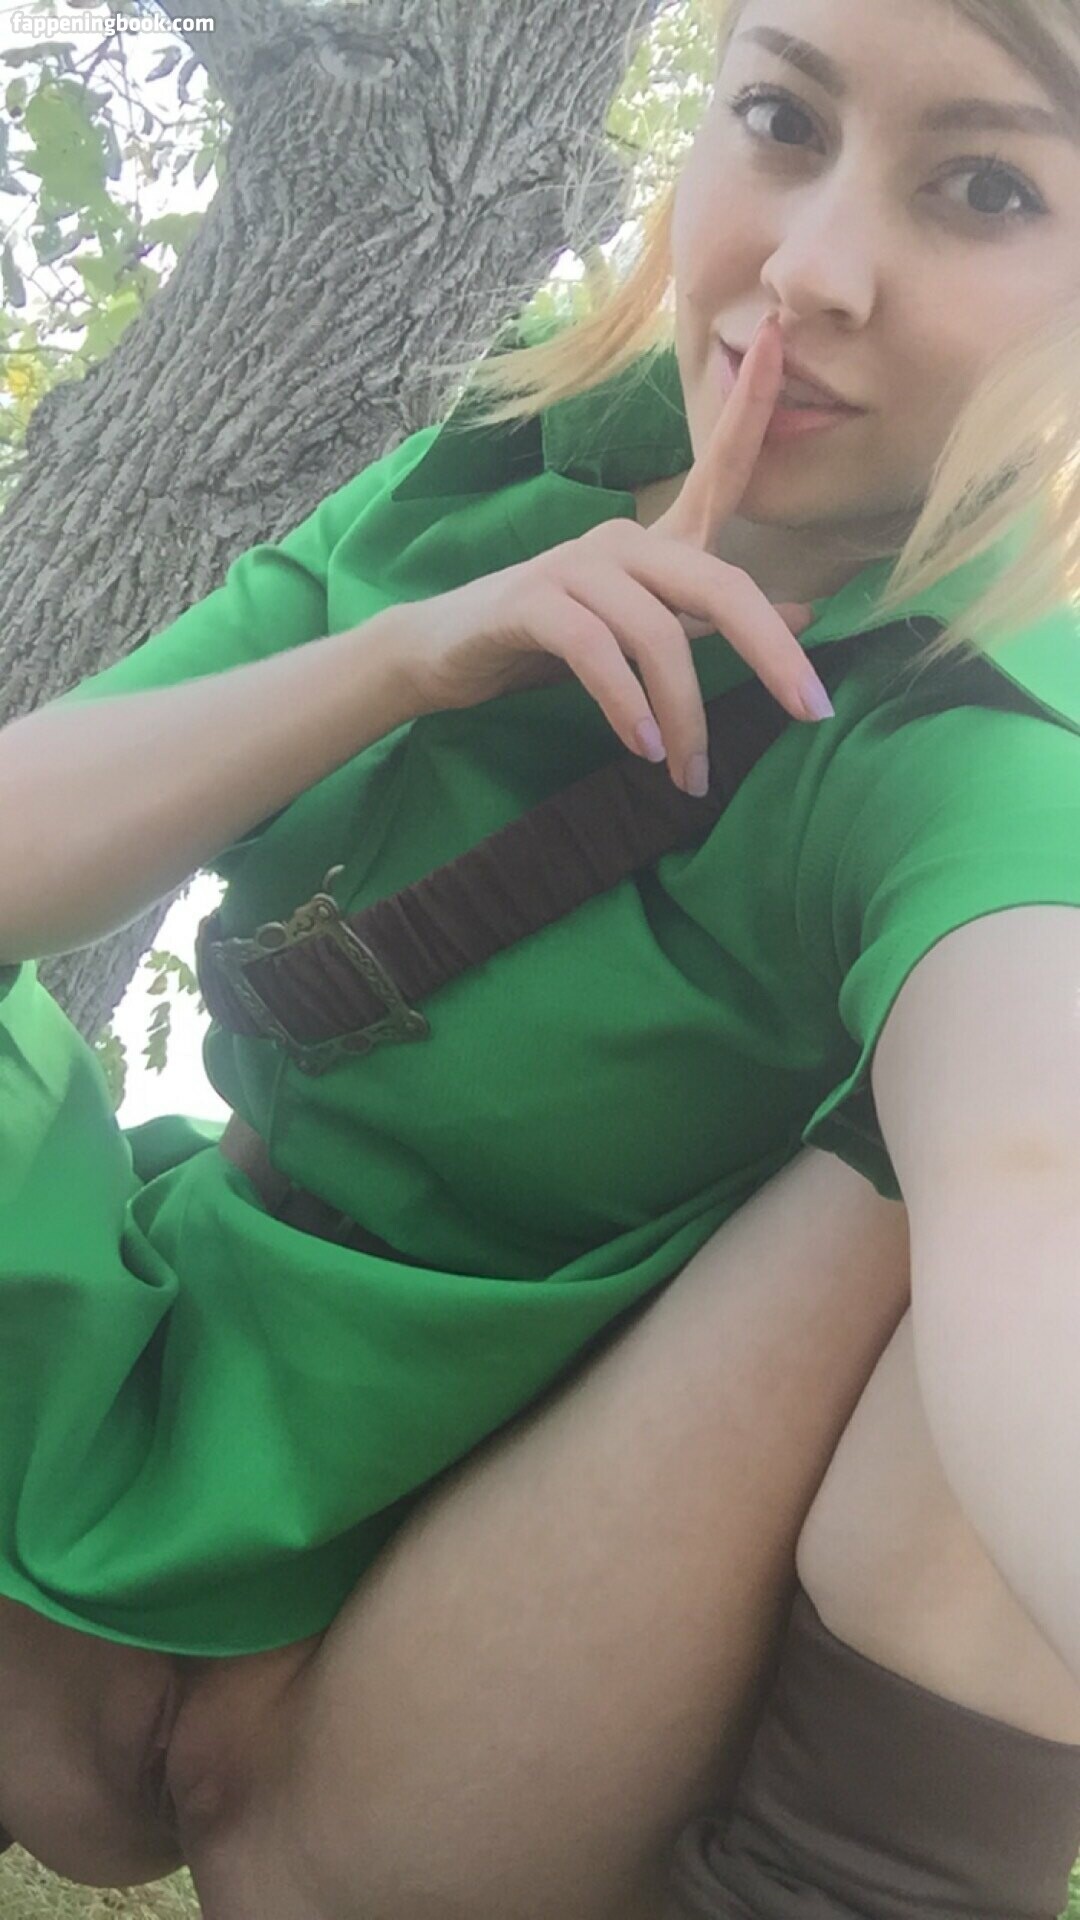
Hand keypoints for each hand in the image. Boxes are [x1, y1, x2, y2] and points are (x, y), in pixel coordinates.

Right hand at [395, 315, 832, 795]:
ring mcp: (574, 568)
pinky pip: (595, 653)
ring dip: (683, 714)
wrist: (446, 656)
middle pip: (718, 582)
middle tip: (811, 712)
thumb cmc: (551, 642)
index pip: (718, 468)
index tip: (784, 331)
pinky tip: (641, 748)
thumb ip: (715, 618)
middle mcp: (622, 542)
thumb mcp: (646, 631)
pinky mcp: (531, 603)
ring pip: (657, 635)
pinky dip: (625, 705)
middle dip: (772, 652)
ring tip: (689, 773)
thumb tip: (806, 615)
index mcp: (655, 544)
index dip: (751, 404)